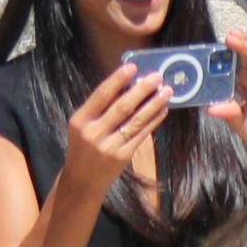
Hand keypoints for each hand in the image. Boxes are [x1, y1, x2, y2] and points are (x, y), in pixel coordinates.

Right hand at [65, 60, 170, 177]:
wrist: (82, 180)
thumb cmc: (83, 147)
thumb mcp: (83, 126)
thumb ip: (100, 109)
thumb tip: (127, 86)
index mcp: (80, 120)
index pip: (101, 95)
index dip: (117, 80)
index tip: (133, 67)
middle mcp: (93, 132)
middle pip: (122, 107)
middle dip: (142, 90)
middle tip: (157, 77)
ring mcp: (109, 146)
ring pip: (136, 121)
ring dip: (153, 104)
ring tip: (167, 92)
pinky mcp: (122, 156)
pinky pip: (142, 135)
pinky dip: (154, 121)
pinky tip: (162, 111)